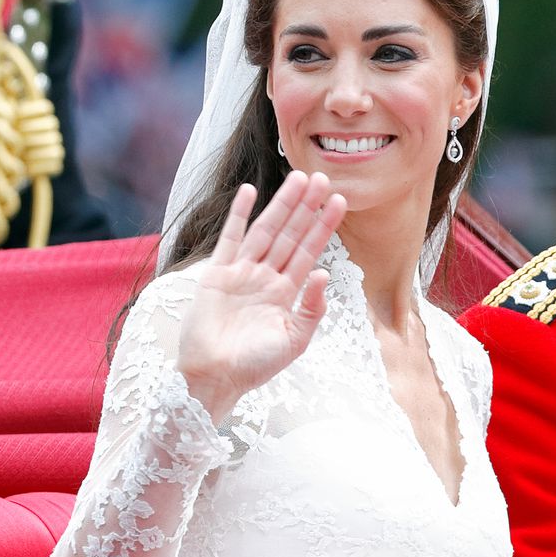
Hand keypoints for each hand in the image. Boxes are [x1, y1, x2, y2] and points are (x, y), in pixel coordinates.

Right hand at [177, 171, 347, 422]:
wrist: (215, 378)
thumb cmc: (255, 366)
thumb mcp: (295, 340)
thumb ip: (312, 308)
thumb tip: (323, 272)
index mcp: (286, 292)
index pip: (310, 251)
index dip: (324, 226)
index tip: (340, 201)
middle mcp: (266, 277)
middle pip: (291, 234)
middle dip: (307, 207)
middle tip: (323, 177)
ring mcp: (242, 273)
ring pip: (266, 230)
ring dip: (282, 204)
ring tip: (299, 178)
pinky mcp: (217, 275)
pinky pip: (230, 239)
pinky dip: (239, 215)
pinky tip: (250, 192)